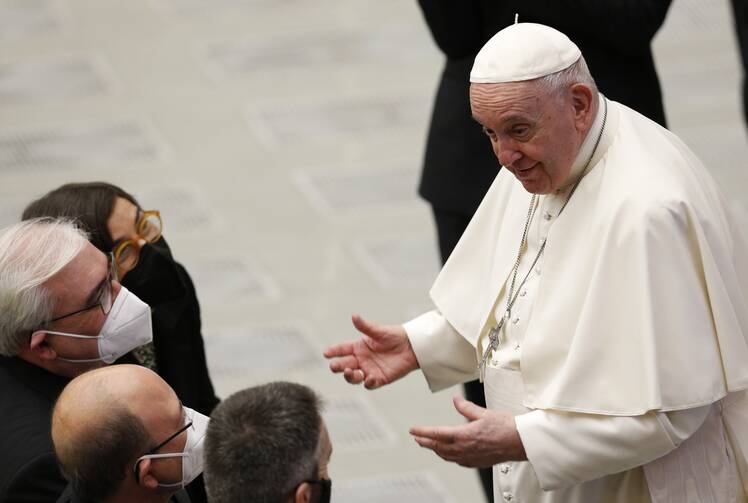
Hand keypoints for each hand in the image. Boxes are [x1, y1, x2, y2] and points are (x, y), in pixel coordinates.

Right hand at [323, 314, 418, 388]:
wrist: (412, 346)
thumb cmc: (395, 336)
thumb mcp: (379, 331)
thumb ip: (365, 326)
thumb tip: (354, 316)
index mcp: (359, 347)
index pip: (342, 349)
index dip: (334, 351)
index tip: (326, 353)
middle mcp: (361, 359)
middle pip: (345, 365)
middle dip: (337, 366)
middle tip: (334, 366)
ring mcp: (369, 370)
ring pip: (354, 377)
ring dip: (350, 376)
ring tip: (350, 372)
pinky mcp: (380, 379)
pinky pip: (370, 384)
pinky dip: (368, 382)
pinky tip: (370, 378)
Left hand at [410, 396, 526, 466]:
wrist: (521, 443)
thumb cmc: (506, 428)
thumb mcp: (484, 413)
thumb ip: (466, 408)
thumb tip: (455, 401)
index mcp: (464, 435)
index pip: (437, 434)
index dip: (422, 432)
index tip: (413, 430)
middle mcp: (465, 449)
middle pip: (438, 447)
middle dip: (425, 442)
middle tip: (416, 438)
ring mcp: (470, 457)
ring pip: (446, 455)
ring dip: (435, 450)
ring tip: (429, 445)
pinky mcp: (477, 462)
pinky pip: (457, 461)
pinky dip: (448, 456)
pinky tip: (448, 453)